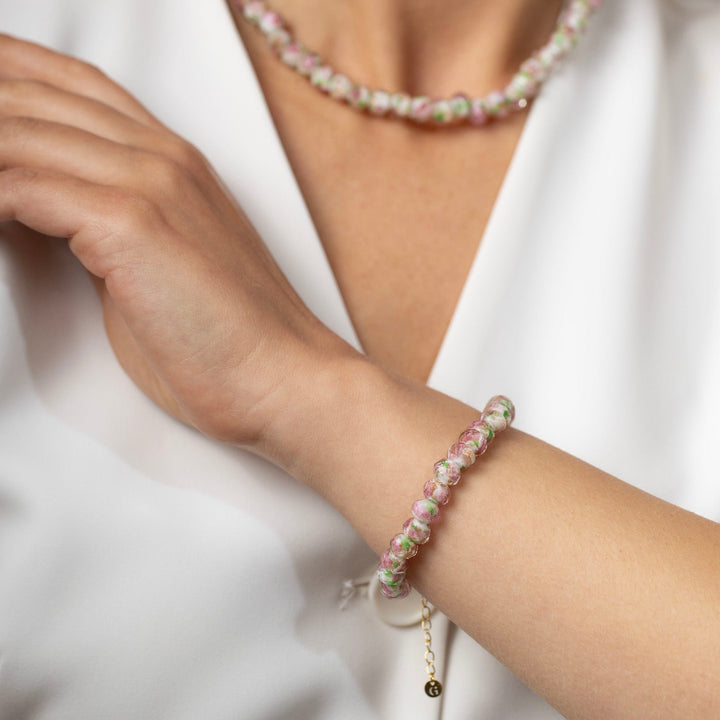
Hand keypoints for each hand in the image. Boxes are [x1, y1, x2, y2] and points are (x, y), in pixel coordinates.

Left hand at [0, 34, 352, 449]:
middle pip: (30, 91)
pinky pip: (21, 184)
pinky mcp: (136, 224)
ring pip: (15, 129)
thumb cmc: (227, 341)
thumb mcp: (159, 268)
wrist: (287, 380)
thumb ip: (104, 227)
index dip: (8, 73)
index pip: (70, 85)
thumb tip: (41, 215)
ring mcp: (152, 182)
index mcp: (173, 163)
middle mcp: (162, 156)